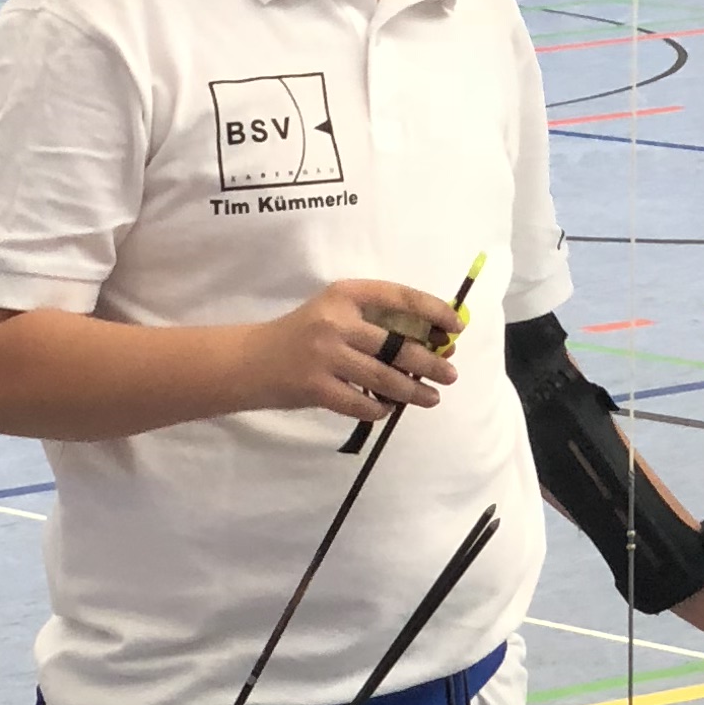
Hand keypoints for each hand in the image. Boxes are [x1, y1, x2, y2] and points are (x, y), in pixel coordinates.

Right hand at [247, 276, 463, 424]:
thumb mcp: (331, 314)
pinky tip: (385, 410)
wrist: (247, 361)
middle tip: (451, 374)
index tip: (456, 327)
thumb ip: (371, 322)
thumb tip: (428, 343)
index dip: (434, 311)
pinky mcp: (316, 387)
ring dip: (414, 391)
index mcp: (343, 295)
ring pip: (385, 378)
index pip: (400, 298)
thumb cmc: (298, 335)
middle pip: (398, 345)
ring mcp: (325, 355)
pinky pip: (360, 403)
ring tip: (432, 398)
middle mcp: (335, 321)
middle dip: (431, 363)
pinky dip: (378, 409)